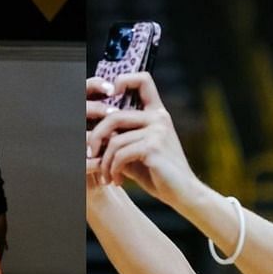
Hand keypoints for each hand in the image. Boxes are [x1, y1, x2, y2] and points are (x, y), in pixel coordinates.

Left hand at [85, 73, 199, 206]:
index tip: (109, 97)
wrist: (182, 193)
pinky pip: (120, 154)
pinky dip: (113, 170)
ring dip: (105, 163)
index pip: (143, 80)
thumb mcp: (137, 152)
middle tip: (90, 155)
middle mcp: (158, 118)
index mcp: (157, 114)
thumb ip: (121, 138)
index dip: (123, 80)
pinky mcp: (153, 147)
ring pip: (115, 140)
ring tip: (108, 177)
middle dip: (96, 137)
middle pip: (114, 115)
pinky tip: (118, 181)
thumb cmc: (158, 174)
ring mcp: (157, 131)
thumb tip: (91, 134)